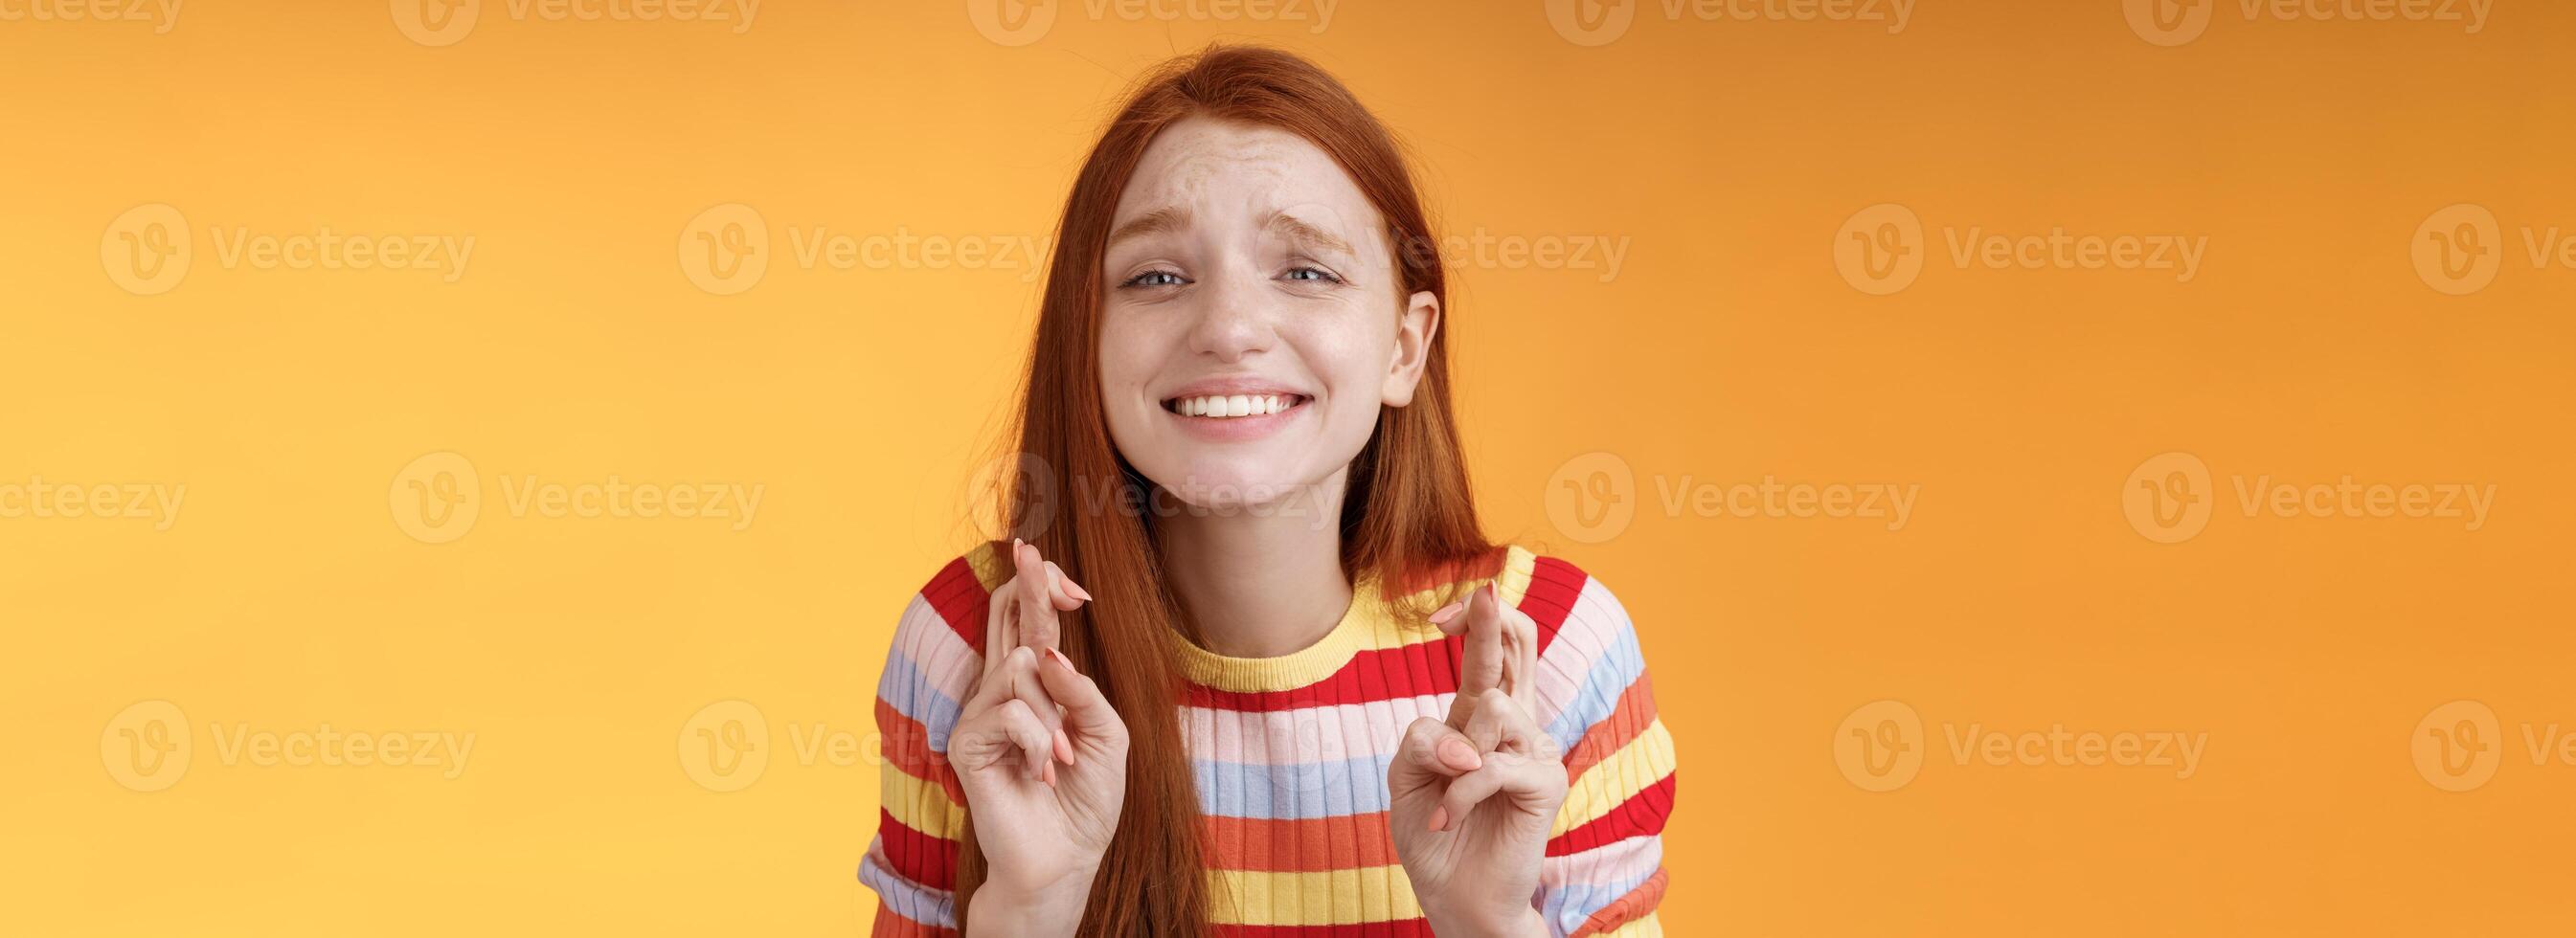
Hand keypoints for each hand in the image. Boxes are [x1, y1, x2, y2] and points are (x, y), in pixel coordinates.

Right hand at [951, 540, 1127, 936]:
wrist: (1066, 858)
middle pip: (1004, 615)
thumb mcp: (1107, 735)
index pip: (1028, 621)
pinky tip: (1044, 774)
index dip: (1042, 589)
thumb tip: (1048, 651)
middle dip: (1025, 582)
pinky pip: (1009, 712)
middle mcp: (1003, 690)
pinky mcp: (966, 742)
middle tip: (1030, 548)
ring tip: (1063, 761)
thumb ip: (1082, 690)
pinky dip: (1038, 742)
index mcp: (1037, 685)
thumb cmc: (1087, 799)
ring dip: (1053, 716)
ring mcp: (980, 713)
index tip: (1073, 584)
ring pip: (1019, 669)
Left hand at [1388, 582, 1566, 937]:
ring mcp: (1536, 750)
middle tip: (1469, 600)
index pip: (1497, 650)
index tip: (1440, 615)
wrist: (1453, 894)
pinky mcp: (1546, 783)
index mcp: (1482, 716)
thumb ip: (1422, 741)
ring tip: (1443, 798)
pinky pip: (1490, 765)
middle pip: (1522, 644)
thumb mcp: (1405, 776)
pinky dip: (1457, 794)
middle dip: (1493, 619)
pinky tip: (1445, 819)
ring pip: (1493, 707)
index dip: (1478, 619)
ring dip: (1452, 756)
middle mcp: (1515, 724)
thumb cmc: (1431, 831)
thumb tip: (1468, 742)